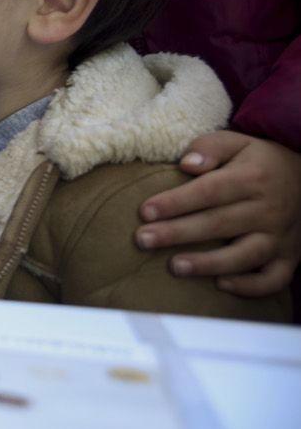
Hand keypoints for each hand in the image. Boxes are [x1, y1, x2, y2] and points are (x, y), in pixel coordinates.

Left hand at [136, 132, 300, 296]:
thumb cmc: (258, 161)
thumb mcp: (237, 142)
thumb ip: (210, 147)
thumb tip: (187, 163)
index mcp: (252, 178)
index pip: (209, 191)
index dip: (176, 202)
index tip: (145, 212)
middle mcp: (268, 210)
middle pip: (219, 224)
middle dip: (178, 233)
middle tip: (143, 240)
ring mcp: (280, 236)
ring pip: (246, 255)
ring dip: (209, 264)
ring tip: (175, 267)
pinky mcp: (289, 256)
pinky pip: (274, 278)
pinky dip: (251, 287)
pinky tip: (221, 285)